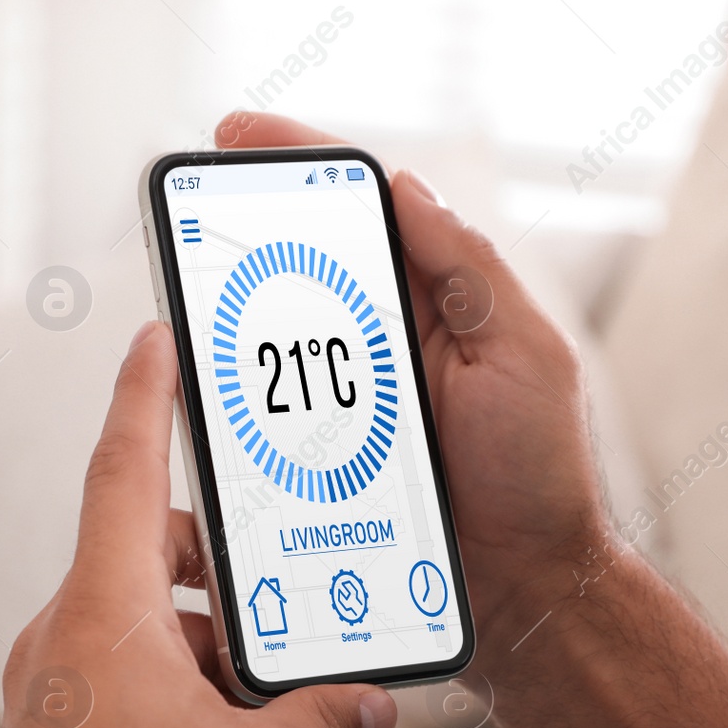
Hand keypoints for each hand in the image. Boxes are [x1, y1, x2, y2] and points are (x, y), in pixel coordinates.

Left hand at [0, 321, 396, 727]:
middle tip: (285, 601)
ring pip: (135, 624)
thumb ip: (326, 717)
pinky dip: (174, 684)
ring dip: (205, 642)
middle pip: (143, 556)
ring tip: (273, 697)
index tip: (151, 336)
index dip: (143, 396)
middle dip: (219, 571)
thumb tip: (367, 706)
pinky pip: (118, 677)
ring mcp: (46, 695)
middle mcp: (59, 643)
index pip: (122, 473)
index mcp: (102, 620)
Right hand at [217, 112, 609, 638]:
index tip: (239, 136)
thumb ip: (469, 273)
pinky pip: (271, 420)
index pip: (366, 210)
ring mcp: (356, 402)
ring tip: (186, 301)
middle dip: (247, 235)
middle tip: (190, 218)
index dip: (302, 162)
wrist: (526, 591)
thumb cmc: (541, 476)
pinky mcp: (331, 459)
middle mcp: (390, 345)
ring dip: (233, 322)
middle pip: (305, 270)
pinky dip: (237, 404)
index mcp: (439, 304)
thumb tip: (407, 188)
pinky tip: (203, 393)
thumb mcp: (526, 356)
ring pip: (278, 345)